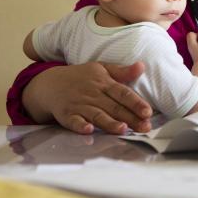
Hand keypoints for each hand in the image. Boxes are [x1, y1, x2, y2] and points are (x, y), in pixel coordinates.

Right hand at [22, 61, 152, 134]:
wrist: (50, 83)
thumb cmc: (81, 77)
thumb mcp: (101, 69)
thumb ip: (122, 72)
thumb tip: (142, 66)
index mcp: (104, 83)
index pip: (123, 93)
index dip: (136, 102)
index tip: (148, 111)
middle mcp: (93, 94)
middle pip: (114, 107)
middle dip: (130, 118)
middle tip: (145, 127)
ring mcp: (79, 105)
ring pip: (97, 115)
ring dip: (109, 123)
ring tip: (123, 129)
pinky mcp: (66, 115)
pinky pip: (74, 121)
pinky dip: (80, 126)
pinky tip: (88, 130)